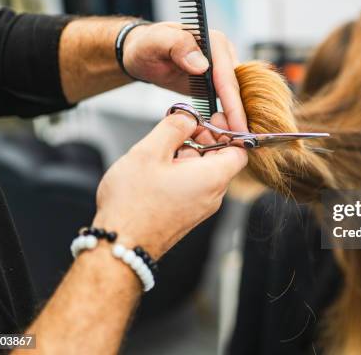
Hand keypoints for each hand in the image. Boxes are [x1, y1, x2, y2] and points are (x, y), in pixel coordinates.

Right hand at [93, 111, 246, 258]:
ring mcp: (200, 208)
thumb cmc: (133, 202)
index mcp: (212, 178)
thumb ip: (173, 127)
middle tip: (184, 127)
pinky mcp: (187, 215)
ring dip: (190, 154)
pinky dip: (183, 171)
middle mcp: (212, 195)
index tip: (211, 118)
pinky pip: (194, 187)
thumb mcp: (150, 152)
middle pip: (221, 160)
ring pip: (205, 173)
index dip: (229, 131)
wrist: (120, 244)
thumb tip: (188, 116)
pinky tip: (160, 167)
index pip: (240, 150)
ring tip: (165, 146)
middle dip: (205, 139)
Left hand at [123, 22, 247, 131]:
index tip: (238, 128)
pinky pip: (227, 101)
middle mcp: (224, 54)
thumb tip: (202, 65)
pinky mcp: (218, 82)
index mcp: (214, 42)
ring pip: (235, 97)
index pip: (227, 77)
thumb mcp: (155, 42)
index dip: (234, 105)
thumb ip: (178, 46)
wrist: (143, 53)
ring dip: (235, 119)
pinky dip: (227, 117)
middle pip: (237, 90)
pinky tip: (225, 134)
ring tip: (233, 142)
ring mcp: (222, 68)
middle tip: (239, 142)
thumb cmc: (146, 46)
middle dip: (238, 117)